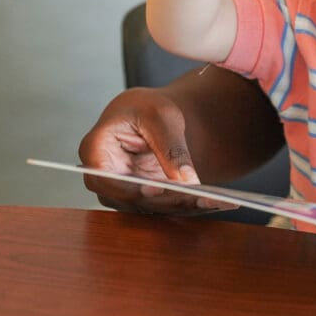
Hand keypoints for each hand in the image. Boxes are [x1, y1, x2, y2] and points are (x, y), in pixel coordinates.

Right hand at [78, 87, 230, 214]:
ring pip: (153, 208)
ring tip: (219, 202)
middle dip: (170, 200)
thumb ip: (171, 148)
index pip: (108, 178)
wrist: (153, 115)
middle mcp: (104, 179)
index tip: (158, 188)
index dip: (131, 186)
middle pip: (134, 199)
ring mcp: (124, 193)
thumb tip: (187, 182)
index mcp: (95, 150)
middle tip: (203, 198)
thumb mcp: (160, 117)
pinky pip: (167, 207)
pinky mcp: (145, 200)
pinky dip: (192, 205)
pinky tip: (220, 202)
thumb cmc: (148, 108)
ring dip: (186, 206)